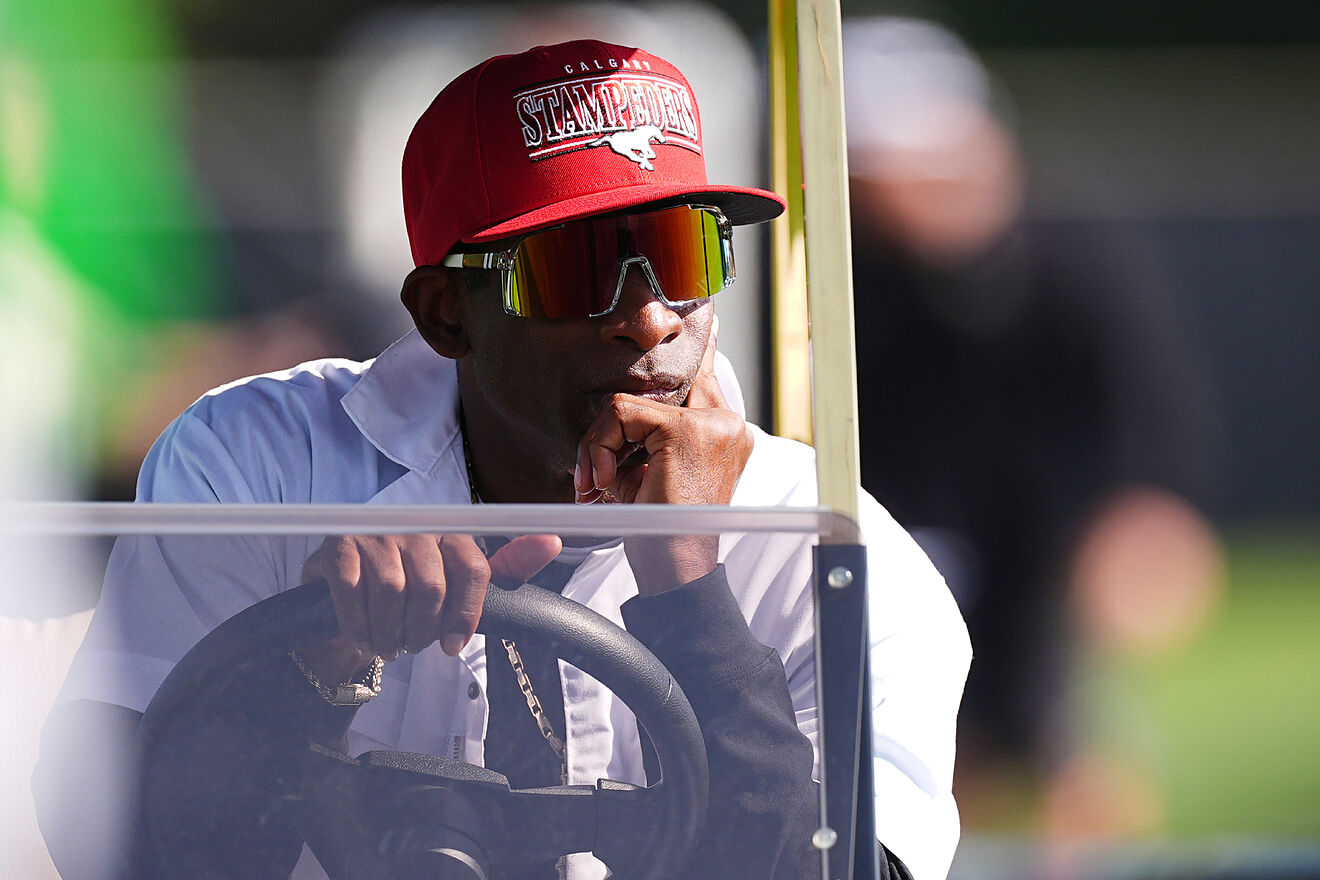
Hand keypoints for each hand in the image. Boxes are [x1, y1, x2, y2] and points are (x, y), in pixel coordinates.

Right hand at [299, 533, 560, 680]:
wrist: (344, 588)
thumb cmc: (411, 587)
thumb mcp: (461, 580)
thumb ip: (506, 566)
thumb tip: (551, 542)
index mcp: (449, 530)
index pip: (473, 569)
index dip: (466, 615)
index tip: (453, 646)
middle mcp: (413, 524)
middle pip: (432, 588)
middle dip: (423, 631)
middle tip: (411, 645)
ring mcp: (374, 533)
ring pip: (393, 594)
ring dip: (390, 634)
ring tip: (389, 645)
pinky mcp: (338, 547)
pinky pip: (354, 595)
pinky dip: (359, 626)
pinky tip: (362, 637)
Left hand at [574, 317, 751, 594]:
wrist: (677, 567)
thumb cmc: (662, 531)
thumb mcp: (653, 476)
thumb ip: (648, 438)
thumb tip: (619, 411)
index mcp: (726, 432)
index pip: (706, 377)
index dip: (702, 347)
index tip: (710, 317)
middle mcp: (726, 423)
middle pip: (652, 391)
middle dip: (609, 431)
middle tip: (596, 476)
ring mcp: (711, 424)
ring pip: (626, 407)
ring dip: (597, 448)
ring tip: (600, 488)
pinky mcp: (686, 430)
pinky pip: (620, 416)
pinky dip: (599, 449)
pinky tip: (606, 483)